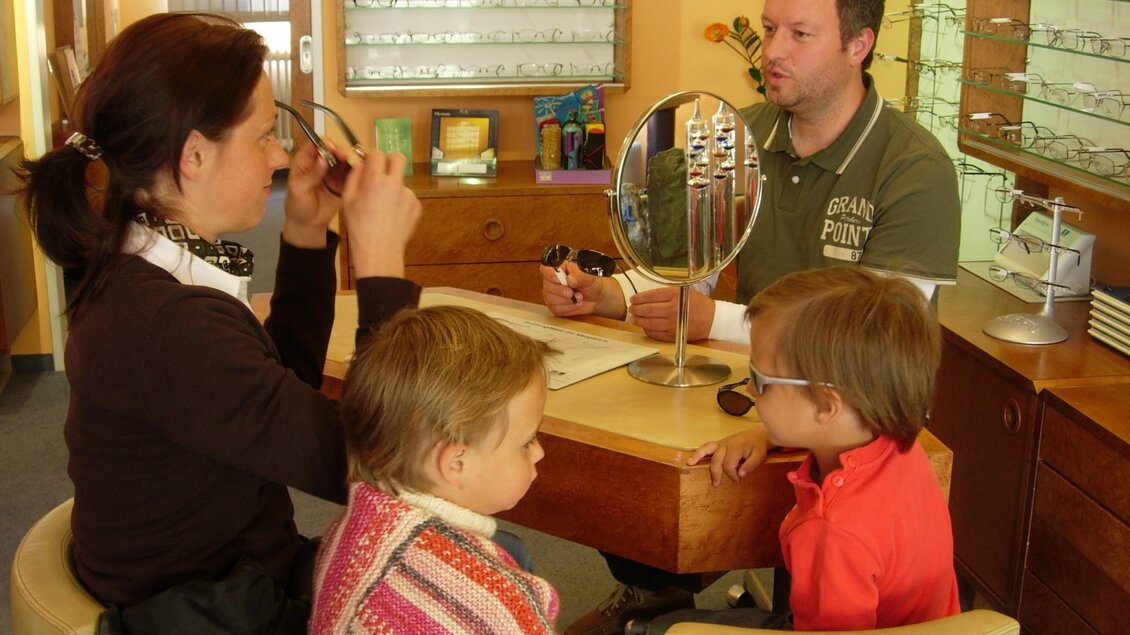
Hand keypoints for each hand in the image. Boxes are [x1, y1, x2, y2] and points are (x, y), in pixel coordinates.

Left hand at [282, 141, 347, 247]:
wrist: (307, 224)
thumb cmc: (297, 205)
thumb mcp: (299, 189)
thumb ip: (311, 174)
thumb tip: (323, 159)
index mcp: (305, 161)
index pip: (314, 145)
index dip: (323, 143)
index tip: (329, 146)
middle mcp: (320, 164)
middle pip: (331, 151)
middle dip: (337, 151)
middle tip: (342, 155)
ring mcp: (332, 173)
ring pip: (342, 161)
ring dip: (347, 160)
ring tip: (349, 163)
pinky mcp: (342, 183)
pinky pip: (350, 175)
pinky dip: (354, 172)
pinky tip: (356, 172)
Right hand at [340, 151, 420, 277]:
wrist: (379, 252)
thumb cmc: (360, 228)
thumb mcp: (348, 200)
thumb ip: (354, 177)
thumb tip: (362, 164)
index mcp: (376, 181)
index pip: (377, 154)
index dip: (372, 157)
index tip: (370, 163)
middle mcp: (395, 184)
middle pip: (399, 158)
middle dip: (390, 160)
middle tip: (383, 172)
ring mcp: (409, 195)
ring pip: (402, 181)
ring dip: (393, 187)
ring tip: (383, 208)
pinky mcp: (416, 206)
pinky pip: (407, 197)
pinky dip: (400, 203)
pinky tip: (392, 216)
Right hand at [540, 261, 625, 318]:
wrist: (598, 298)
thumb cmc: (593, 284)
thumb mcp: (590, 277)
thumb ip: (580, 276)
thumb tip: (570, 279)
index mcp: (560, 268)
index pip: (546, 268)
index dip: (549, 273)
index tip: (557, 278)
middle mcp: (553, 280)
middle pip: (547, 285)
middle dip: (561, 291)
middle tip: (573, 292)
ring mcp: (552, 293)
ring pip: (551, 298)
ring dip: (567, 300)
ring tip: (579, 297)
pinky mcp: (554, 305)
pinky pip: (556, 308)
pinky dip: (568, 308)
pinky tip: (575, 304)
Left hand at [628, 287, 714, 341]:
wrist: (713, 319)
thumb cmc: (698, 304)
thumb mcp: (683, 291)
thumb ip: (665, 294)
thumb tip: (646, 298)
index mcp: (675, 295)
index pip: (650, 296)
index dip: (638, 298)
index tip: (633, 299)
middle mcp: (673, 309)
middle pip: (647, 310)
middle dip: (635, 309)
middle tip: (631, 308)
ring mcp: (672, 323)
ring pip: (649, 322)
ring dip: (638, 320)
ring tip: (633, 318)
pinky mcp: (673, 335)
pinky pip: (655, 333)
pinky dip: (647, 330)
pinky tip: (644, 326)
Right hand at [687, 427, 769, 486]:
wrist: (756, 435)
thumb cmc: (757, 447)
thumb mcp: (759, 456)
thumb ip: (751, 465)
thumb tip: (741, 475)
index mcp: (736, 448)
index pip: (729, 465)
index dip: (733, 475)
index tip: (739, 479)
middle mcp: (725, 445)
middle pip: (716, 460)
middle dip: (716, 473)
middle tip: (716, 485)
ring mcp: (720, 444)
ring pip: (707, 450)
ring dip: (698, 458)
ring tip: (690, 464)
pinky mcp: (717, 445)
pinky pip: (705, 447)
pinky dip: (698, 453)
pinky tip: (691, 460)